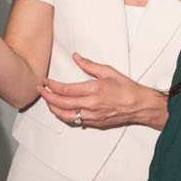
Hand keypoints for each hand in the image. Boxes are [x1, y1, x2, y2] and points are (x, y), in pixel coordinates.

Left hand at [40, 54, 166, 129]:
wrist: (139, 105)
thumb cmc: (126, 88)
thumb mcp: (108, 71)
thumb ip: (89, 64)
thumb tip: (76, 57)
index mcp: (93, 90)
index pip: (65, 90)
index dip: (52, 86)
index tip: (46, 82)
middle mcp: (91, 104)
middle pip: (61, 104)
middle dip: (47, 97)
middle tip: (41, 90)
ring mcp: (92, 116)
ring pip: (66, 116)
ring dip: (54, 109)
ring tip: (48, 101)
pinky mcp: (95, 123)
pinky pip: (75, 121)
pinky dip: (65, 116)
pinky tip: (62, 110)